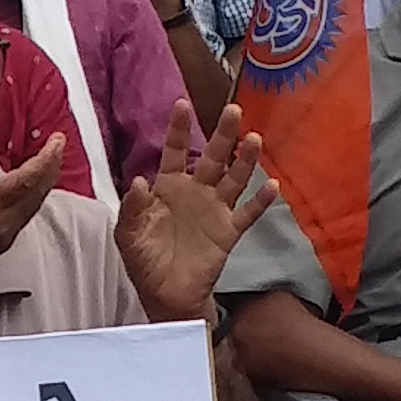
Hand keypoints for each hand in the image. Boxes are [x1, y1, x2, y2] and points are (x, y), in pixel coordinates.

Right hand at [0, 133, 63, 280]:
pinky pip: (24, 216)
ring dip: (43, 182)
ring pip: (32, 206)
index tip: (57, 139)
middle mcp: (1, 226)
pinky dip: (31, 197)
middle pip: (36, 193)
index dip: (45, 159)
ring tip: (47, 162)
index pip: (26, 181)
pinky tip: (27, 189)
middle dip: (50, 167)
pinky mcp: (0, 247)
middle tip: (57, 144)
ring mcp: (3, 239)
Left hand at [115, 113, 272, 322]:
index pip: (174, 151)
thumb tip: (139, 182)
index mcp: (168, 188)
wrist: (165, 296)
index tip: (181, 104)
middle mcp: (195, 192)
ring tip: (254, 139)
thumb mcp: (128, 235)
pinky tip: (272, 186)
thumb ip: (133, 208)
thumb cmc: (145, 261)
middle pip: (212, 157)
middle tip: (233, 110)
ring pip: (233, 179)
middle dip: (222, 134)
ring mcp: (214, 211)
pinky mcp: (228, 232)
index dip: (178, 129)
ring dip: (244, 160)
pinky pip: (247, 214)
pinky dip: (260, 201)